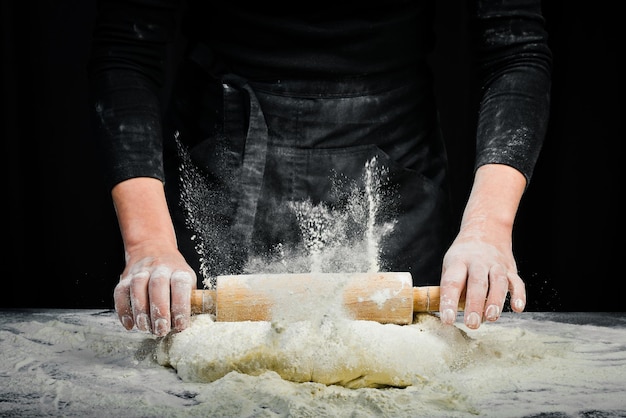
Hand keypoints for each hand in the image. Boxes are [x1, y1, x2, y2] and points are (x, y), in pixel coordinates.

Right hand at [113, 240, 195, 335]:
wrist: (153, 249)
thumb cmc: (174, 273)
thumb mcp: (188, 282)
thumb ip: (190, 300)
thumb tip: (190, 324)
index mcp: (179, 271)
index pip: (181, 285)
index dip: (181, 306)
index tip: (180, 325)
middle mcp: (160, 269)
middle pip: (158, 286)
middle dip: (159, 311)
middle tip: (161, 330)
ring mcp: (141, 272)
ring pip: (137, 287)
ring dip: (140, 310)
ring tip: (145, 328)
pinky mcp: (126, 277)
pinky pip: (120, 292)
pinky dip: (123, 310)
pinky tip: (129, 324)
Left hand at [438, 164, 526, 328]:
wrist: (486, 228)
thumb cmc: (463, 255)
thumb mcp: (451, 264)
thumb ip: (452, 287)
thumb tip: (448, 314)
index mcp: (458, 261)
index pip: (452, 282)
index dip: (449, 301)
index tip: (448, 320)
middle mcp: (477, 261)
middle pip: (477, 283)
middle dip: (474, 304)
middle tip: (471, 324)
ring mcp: (496, 264)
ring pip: (498, 282)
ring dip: (495, 301)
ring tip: (491, 318)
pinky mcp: (510, 268)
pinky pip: (516, 282)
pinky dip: (519, 295)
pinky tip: (517, 308)